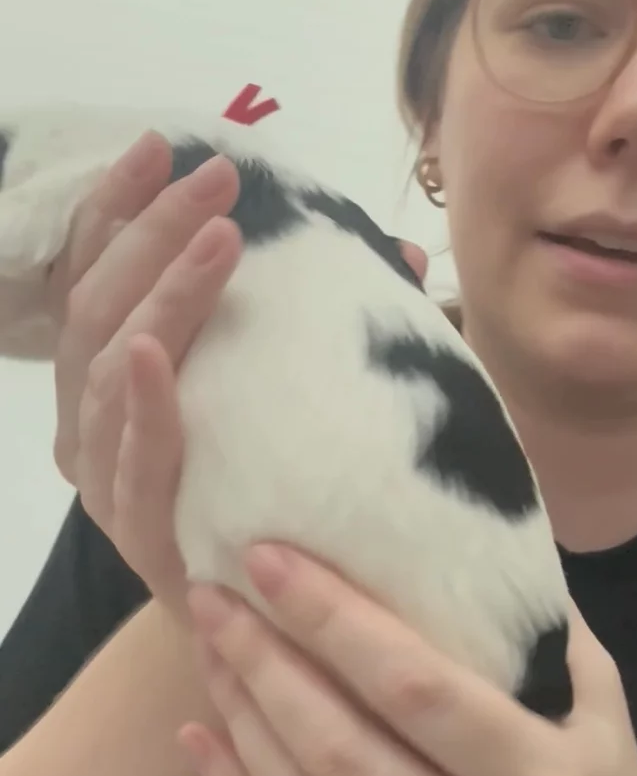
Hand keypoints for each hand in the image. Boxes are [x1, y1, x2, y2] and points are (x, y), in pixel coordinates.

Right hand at [49, 136, 427, 614]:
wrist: (271, 629)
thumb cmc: (278, 498)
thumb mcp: (293, 399)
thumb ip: (326, 328)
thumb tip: (405, 248)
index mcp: (116, 376)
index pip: (103, 274)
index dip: (124, 207)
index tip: (166, 145)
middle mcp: (93, 420)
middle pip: (100, 307)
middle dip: (151, 232)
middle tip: (216, 179)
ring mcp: (108, 478)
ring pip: (107, 370)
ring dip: (162, 298)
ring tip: (218, 243)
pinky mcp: (138, 534)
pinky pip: (134, 464)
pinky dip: (142, 407)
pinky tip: (156, 357)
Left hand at [181, 548, 636, 775]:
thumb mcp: (597, 702)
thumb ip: (530, 629)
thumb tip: (450, 533)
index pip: (420, 691)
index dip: (336, 623)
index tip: (273, 560)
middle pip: (345, 751)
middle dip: (267, 665)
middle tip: (214, 596)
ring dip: (246, 720)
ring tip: (209, 647)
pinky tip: (199, 735)